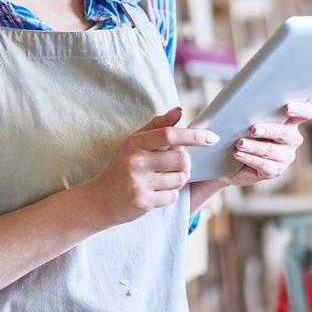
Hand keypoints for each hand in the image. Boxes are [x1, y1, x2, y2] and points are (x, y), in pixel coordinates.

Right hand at [85, 106, 218, 226]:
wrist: (99, 199)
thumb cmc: (120, 167)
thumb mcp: (133, 143)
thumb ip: (157, 125)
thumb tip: (179, 110)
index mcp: (134, 143)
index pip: (169, 134)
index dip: (194, 135)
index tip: (212, 137)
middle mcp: (136, 162)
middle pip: (181, 159)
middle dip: (186, 163)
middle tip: (179, 165)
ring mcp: (139, 183)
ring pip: (180, 179)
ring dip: (178, 179)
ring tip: (164, 179)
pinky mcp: (143, 202)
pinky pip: (172, 196)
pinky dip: (170, 194)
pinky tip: (157, 192)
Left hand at [216, 101, 311, 187]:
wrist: (231, 158)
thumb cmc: (241, 130)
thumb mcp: (247, 118)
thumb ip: (252, 109)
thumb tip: (241, 100)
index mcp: (290, 120)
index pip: (307, 112)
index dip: (301, 109)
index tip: (287, 108)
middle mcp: (292, 138)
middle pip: (286, 133)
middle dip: (269, 130)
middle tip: (253, 129)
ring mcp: (285, 156)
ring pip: (271, 150)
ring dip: (254, 146)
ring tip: (239, 143)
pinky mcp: (275, 170)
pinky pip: (263, 165)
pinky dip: (248, 158)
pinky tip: (238, 154)